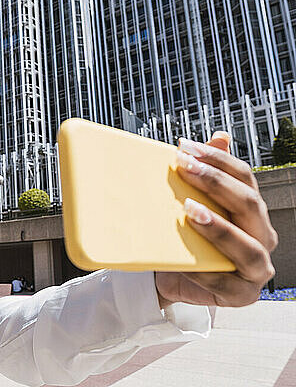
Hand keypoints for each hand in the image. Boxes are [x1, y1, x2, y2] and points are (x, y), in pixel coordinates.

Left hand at [155, 131, 276, 307]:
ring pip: (247, 247)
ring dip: (218, 228)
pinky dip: (204, 271)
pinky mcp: (241, 294)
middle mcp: (261, 236)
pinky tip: (183, 261)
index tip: (185, 149)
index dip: (218, 160)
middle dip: (216, 184)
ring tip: (190, 211)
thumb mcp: (192, 203)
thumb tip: (220, 137)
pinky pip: (225, 282)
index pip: (244, 178)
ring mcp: (255, 268)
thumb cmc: (187, 238)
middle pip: (249, 206)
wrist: (170, 276)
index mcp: (252, 211)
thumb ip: (207, 174)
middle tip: (185, 169)